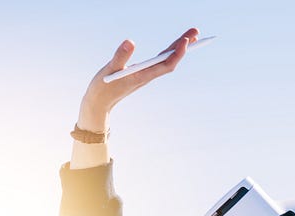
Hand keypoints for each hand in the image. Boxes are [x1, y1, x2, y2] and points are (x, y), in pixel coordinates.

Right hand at [78, 27, 199, 124]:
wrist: (98, 104)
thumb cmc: (102, 88)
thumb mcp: (109, 70)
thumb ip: (120, 56)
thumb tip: (131, 41)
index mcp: (142, 76)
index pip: (165, 64)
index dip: (177, 53)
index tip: (186, 41)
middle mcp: (147, 75)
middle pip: (170, 60)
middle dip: (184, 46)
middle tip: (196, 31)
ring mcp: (145, 74)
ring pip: (166, 60)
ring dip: (178, 48)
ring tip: (189, 36)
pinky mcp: (141, 73)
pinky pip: (159, 62)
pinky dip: (168, 53)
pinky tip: (172, 47)